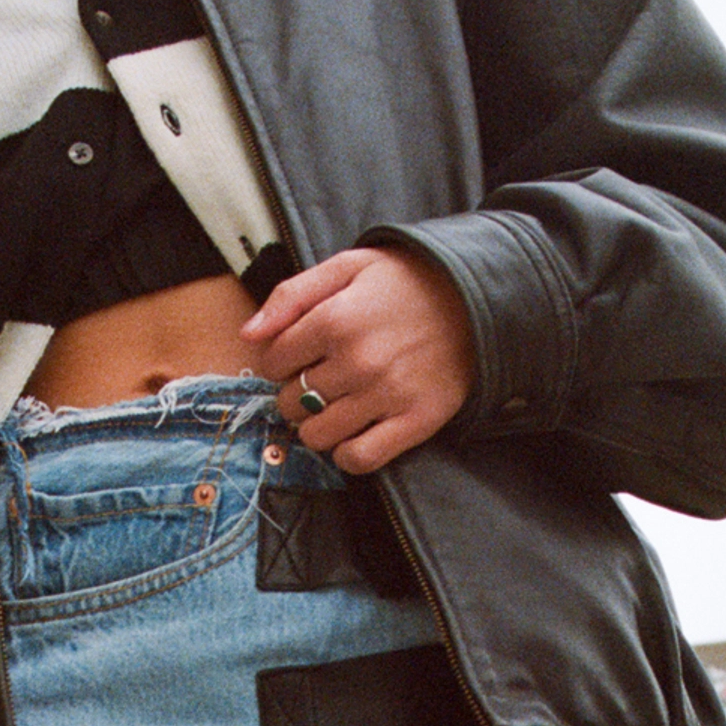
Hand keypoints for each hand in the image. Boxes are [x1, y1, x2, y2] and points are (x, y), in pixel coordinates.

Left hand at [242, 245, 474, 475]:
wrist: (478, 299)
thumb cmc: (407, 282)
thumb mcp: (348, 267)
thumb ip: (292, 295)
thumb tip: (248, 334)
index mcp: (334, 320)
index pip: (272, 363)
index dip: (281, 360)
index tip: (301, 355)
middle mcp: (357, 361)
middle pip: (290, 402)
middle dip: (297, 392)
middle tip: (322, 379)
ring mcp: (387, 395)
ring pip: (317, 436)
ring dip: (317, 426)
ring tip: (337, 406)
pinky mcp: (415, 421)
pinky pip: (360, 459)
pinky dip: (348, 454)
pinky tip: (355, 433)